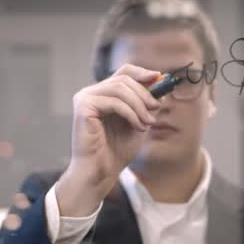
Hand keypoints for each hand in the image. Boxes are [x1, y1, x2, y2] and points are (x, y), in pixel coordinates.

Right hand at [56, 64, 160, 215]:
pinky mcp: (83, 107)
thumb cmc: (116, 150)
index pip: (123, 72)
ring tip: (148, 123)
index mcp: (103, 94)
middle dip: (145, 93)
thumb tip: (159, 83)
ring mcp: (85, 98)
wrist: (100, 172)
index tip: (160, 78)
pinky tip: (137, 126)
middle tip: (156, 109)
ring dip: (140, 105)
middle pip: (124, 79)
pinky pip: (114, 102)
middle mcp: (91, 93)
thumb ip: (145, 103)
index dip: (142, 72)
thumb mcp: (138, 122)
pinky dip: (131, 113)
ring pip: (120, 88)